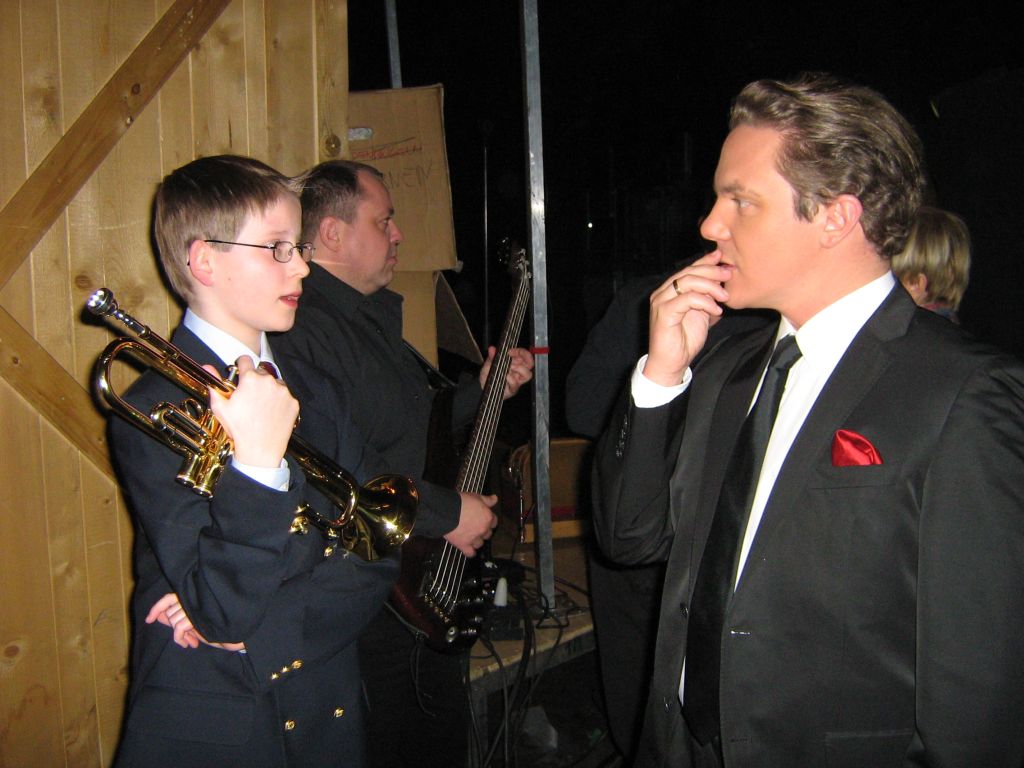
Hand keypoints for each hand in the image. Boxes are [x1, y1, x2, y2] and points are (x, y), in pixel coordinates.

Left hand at [146, 593, 245, 651]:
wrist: (235, 633)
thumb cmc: (216, 626)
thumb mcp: (194, 622)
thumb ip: (178, 617)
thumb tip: (159, 617)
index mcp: (193, 595)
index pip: (168, 598)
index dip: (156, 607)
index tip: (149, 619)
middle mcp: (193, 598)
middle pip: (170, 612)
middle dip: (173, 627)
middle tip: (185, 638)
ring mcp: (195, 606)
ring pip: (173, 621)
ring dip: (178, 636)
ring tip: (190, 641)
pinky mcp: (197, 616)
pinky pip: (178, 629)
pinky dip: (180, 639)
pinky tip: (190, 644)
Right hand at [204, 356, 297, 467]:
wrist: (260, 450)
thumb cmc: (239, 430)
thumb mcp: (221, 407)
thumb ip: (215, 384)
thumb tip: (207, 367)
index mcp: (251, 379)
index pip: (245, 359)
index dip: (240, 366)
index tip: (240, 372)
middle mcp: (269, 381)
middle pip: (260, 372)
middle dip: (254, 380)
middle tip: (248, 397)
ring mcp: (283, 392)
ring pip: (274, 383)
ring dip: (268, 390)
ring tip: (260, 407)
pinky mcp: (293, 402)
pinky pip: (285, 396)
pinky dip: (279, 401)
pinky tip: (270, 413)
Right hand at [444, 492, 498, 556]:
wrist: (446, 511)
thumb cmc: (460, 502)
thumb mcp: (475, 496)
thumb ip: (487, 500)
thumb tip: (495, 499)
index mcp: (487, 517)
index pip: (494, 521)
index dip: (489, 520)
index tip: (484, 518)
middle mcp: (483, 529)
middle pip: (488, 534)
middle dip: (483, 530)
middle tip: (475, 526)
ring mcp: (474, 538)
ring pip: (480, 543)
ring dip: (477, 540)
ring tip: (470, 536)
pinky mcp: (464, 545)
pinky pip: (470, 553)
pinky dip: (470, 552)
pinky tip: (468, 549)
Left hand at [479, 346, 534, 399]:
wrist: (483, 387)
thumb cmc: (488, 375)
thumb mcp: (488, 364)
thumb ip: (491, 357)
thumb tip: (492, 349)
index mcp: (514, 364)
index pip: (525, 356)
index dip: (521, 352)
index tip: (510, 351)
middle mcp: (517, 372)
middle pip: (530, 364)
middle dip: (524, 357)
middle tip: (512, 357)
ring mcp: (516, 381)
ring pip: (528, 374)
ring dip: (520, 368)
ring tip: (510, 367)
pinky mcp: (512, 389)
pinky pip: (515, 384)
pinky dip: (510, 378)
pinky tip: (505, 376)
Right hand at [644, 252, 732, 385]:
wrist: (671, 363)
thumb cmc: (684, 340)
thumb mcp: (701, 314)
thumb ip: (707, 297)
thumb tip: (721, 281)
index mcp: (670, 291)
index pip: (689, 269)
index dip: (706, 261)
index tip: (723, 258)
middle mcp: (663, 292)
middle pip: (689, 271)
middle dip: (712, 271)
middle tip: (729, 274)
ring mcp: (661, 301)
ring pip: (688, 281)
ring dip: (711, 287)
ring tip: (725, 297)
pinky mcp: (663, 312)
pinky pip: (687, 299)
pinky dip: (705, 302)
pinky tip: (716, 310)